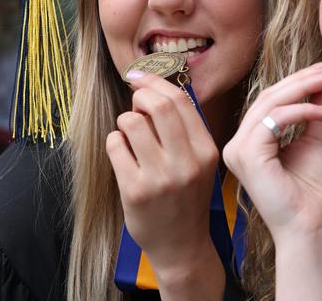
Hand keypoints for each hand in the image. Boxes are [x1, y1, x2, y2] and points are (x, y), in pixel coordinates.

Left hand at [106, 72, 223, 297]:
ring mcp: (160, 177)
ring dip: (125, 121)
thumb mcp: (199, 163)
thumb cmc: (187, 198)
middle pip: (158, 105)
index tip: (140, 76)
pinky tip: (123, 156)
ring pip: (132, 122)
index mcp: (206, 151)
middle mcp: (187, 162)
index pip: (181, 101)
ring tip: (130, 137)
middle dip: (139, 94)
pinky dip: (114, 143)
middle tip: (134, 102)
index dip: (156, 82)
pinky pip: (115, 145)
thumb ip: (184, 130)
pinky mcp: (135, 190)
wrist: (181, 245)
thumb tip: (155, 89)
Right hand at [222, 61, 321, 241]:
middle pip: (269, 96)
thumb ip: (319, 109)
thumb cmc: (315, 196)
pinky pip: (274, 120)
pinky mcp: (247, 156)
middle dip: (304, 78)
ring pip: (270, 103)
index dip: (300, 80)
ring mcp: (238, 150)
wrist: (313, 228)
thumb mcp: (319, 140)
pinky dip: (302, 111)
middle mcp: (239, 144)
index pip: (273, 100)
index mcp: (252, 142)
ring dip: (305, 88)